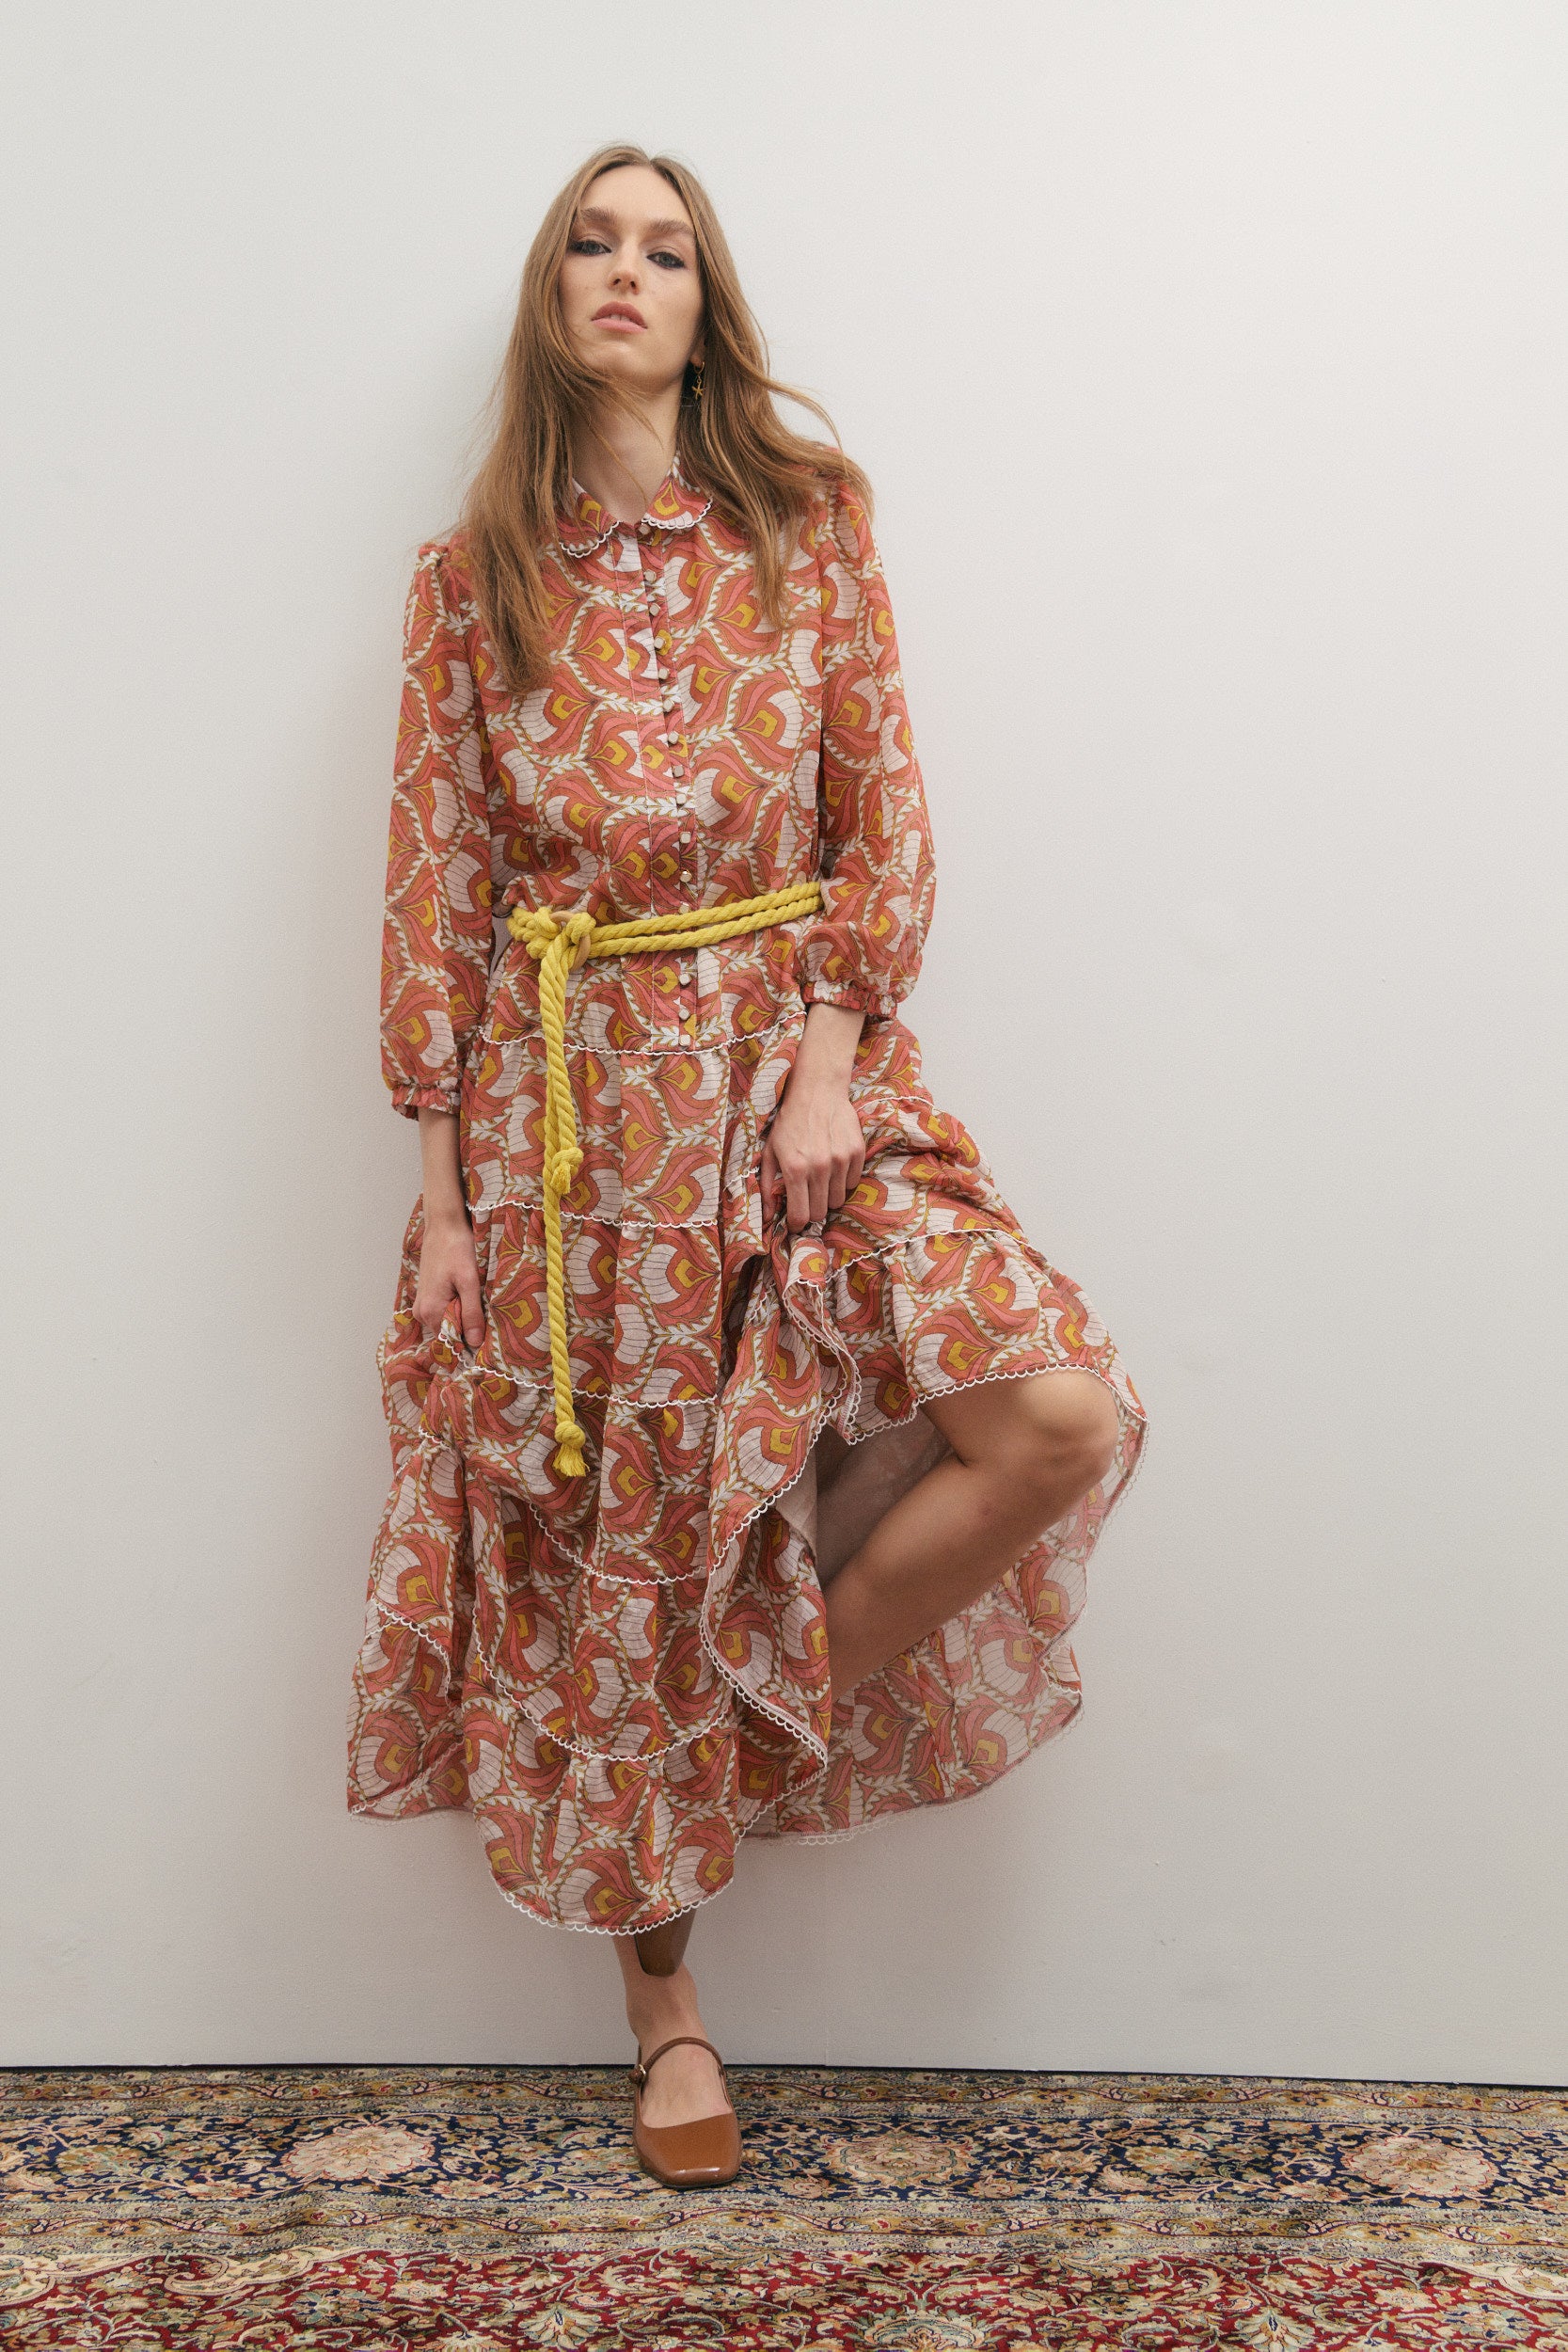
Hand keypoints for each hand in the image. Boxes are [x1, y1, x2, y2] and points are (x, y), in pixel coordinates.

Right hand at [413, 1208, 484, 1348]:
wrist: (444, 1226)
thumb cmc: (457, 1249)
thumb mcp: (469, 1281)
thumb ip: (472, 1313)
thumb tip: (474, 1343)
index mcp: (430, 1311)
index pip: (453, 1340)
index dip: (471, 1338)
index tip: (489, 1333)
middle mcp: (422, 1312)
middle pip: (450, 1331)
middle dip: (468, 1326)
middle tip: (487, 1313)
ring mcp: (422, 1304)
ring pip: (448, 1321)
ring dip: (464, 1315)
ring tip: (478, 1300)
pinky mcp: (427, 1296)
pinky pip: (444, 1311)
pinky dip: (458, 1307)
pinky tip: (468, 1295)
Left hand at [761, 1004, 866, 1231]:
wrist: (817, 1090)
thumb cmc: (789, 1121)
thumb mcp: (769, 1151)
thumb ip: (766, 1184)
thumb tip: (767, 1215)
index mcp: (794, 1168)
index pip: (800, 1215)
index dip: (796, 1224)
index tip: (795, 1222)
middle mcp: (819, 1167)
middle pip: (821, 1212)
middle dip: (812, 1210)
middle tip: (806, 1198)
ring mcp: (841, 1160)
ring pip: (837, 1200)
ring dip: (827, 1195)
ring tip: (819, 1178)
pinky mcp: (857, 1152)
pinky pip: (852, 1183)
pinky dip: (843, 1180)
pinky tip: (833, 1165)